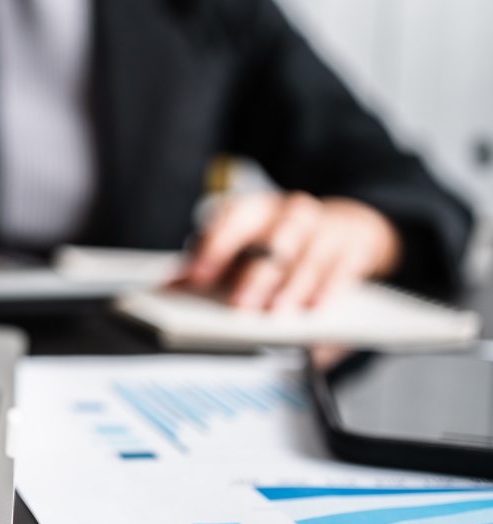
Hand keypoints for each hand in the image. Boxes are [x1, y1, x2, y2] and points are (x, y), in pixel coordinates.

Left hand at [181, 191, 401, 309]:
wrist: (347, 227)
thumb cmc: (280, 243)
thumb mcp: (246, 248)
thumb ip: (210, 268)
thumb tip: (169, 289)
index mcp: (254, 210)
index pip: (231, 220)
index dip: (214, 247)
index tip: (197, 277)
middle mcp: (289, 212)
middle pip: (272, 239)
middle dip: (255, 273)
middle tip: (239, 305)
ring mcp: (324, 227)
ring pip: (307, 255)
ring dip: (290, 286)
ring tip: (276, 313)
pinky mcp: (353, 246)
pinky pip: (341, 268)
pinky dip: (327, 288)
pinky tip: (315, 309)